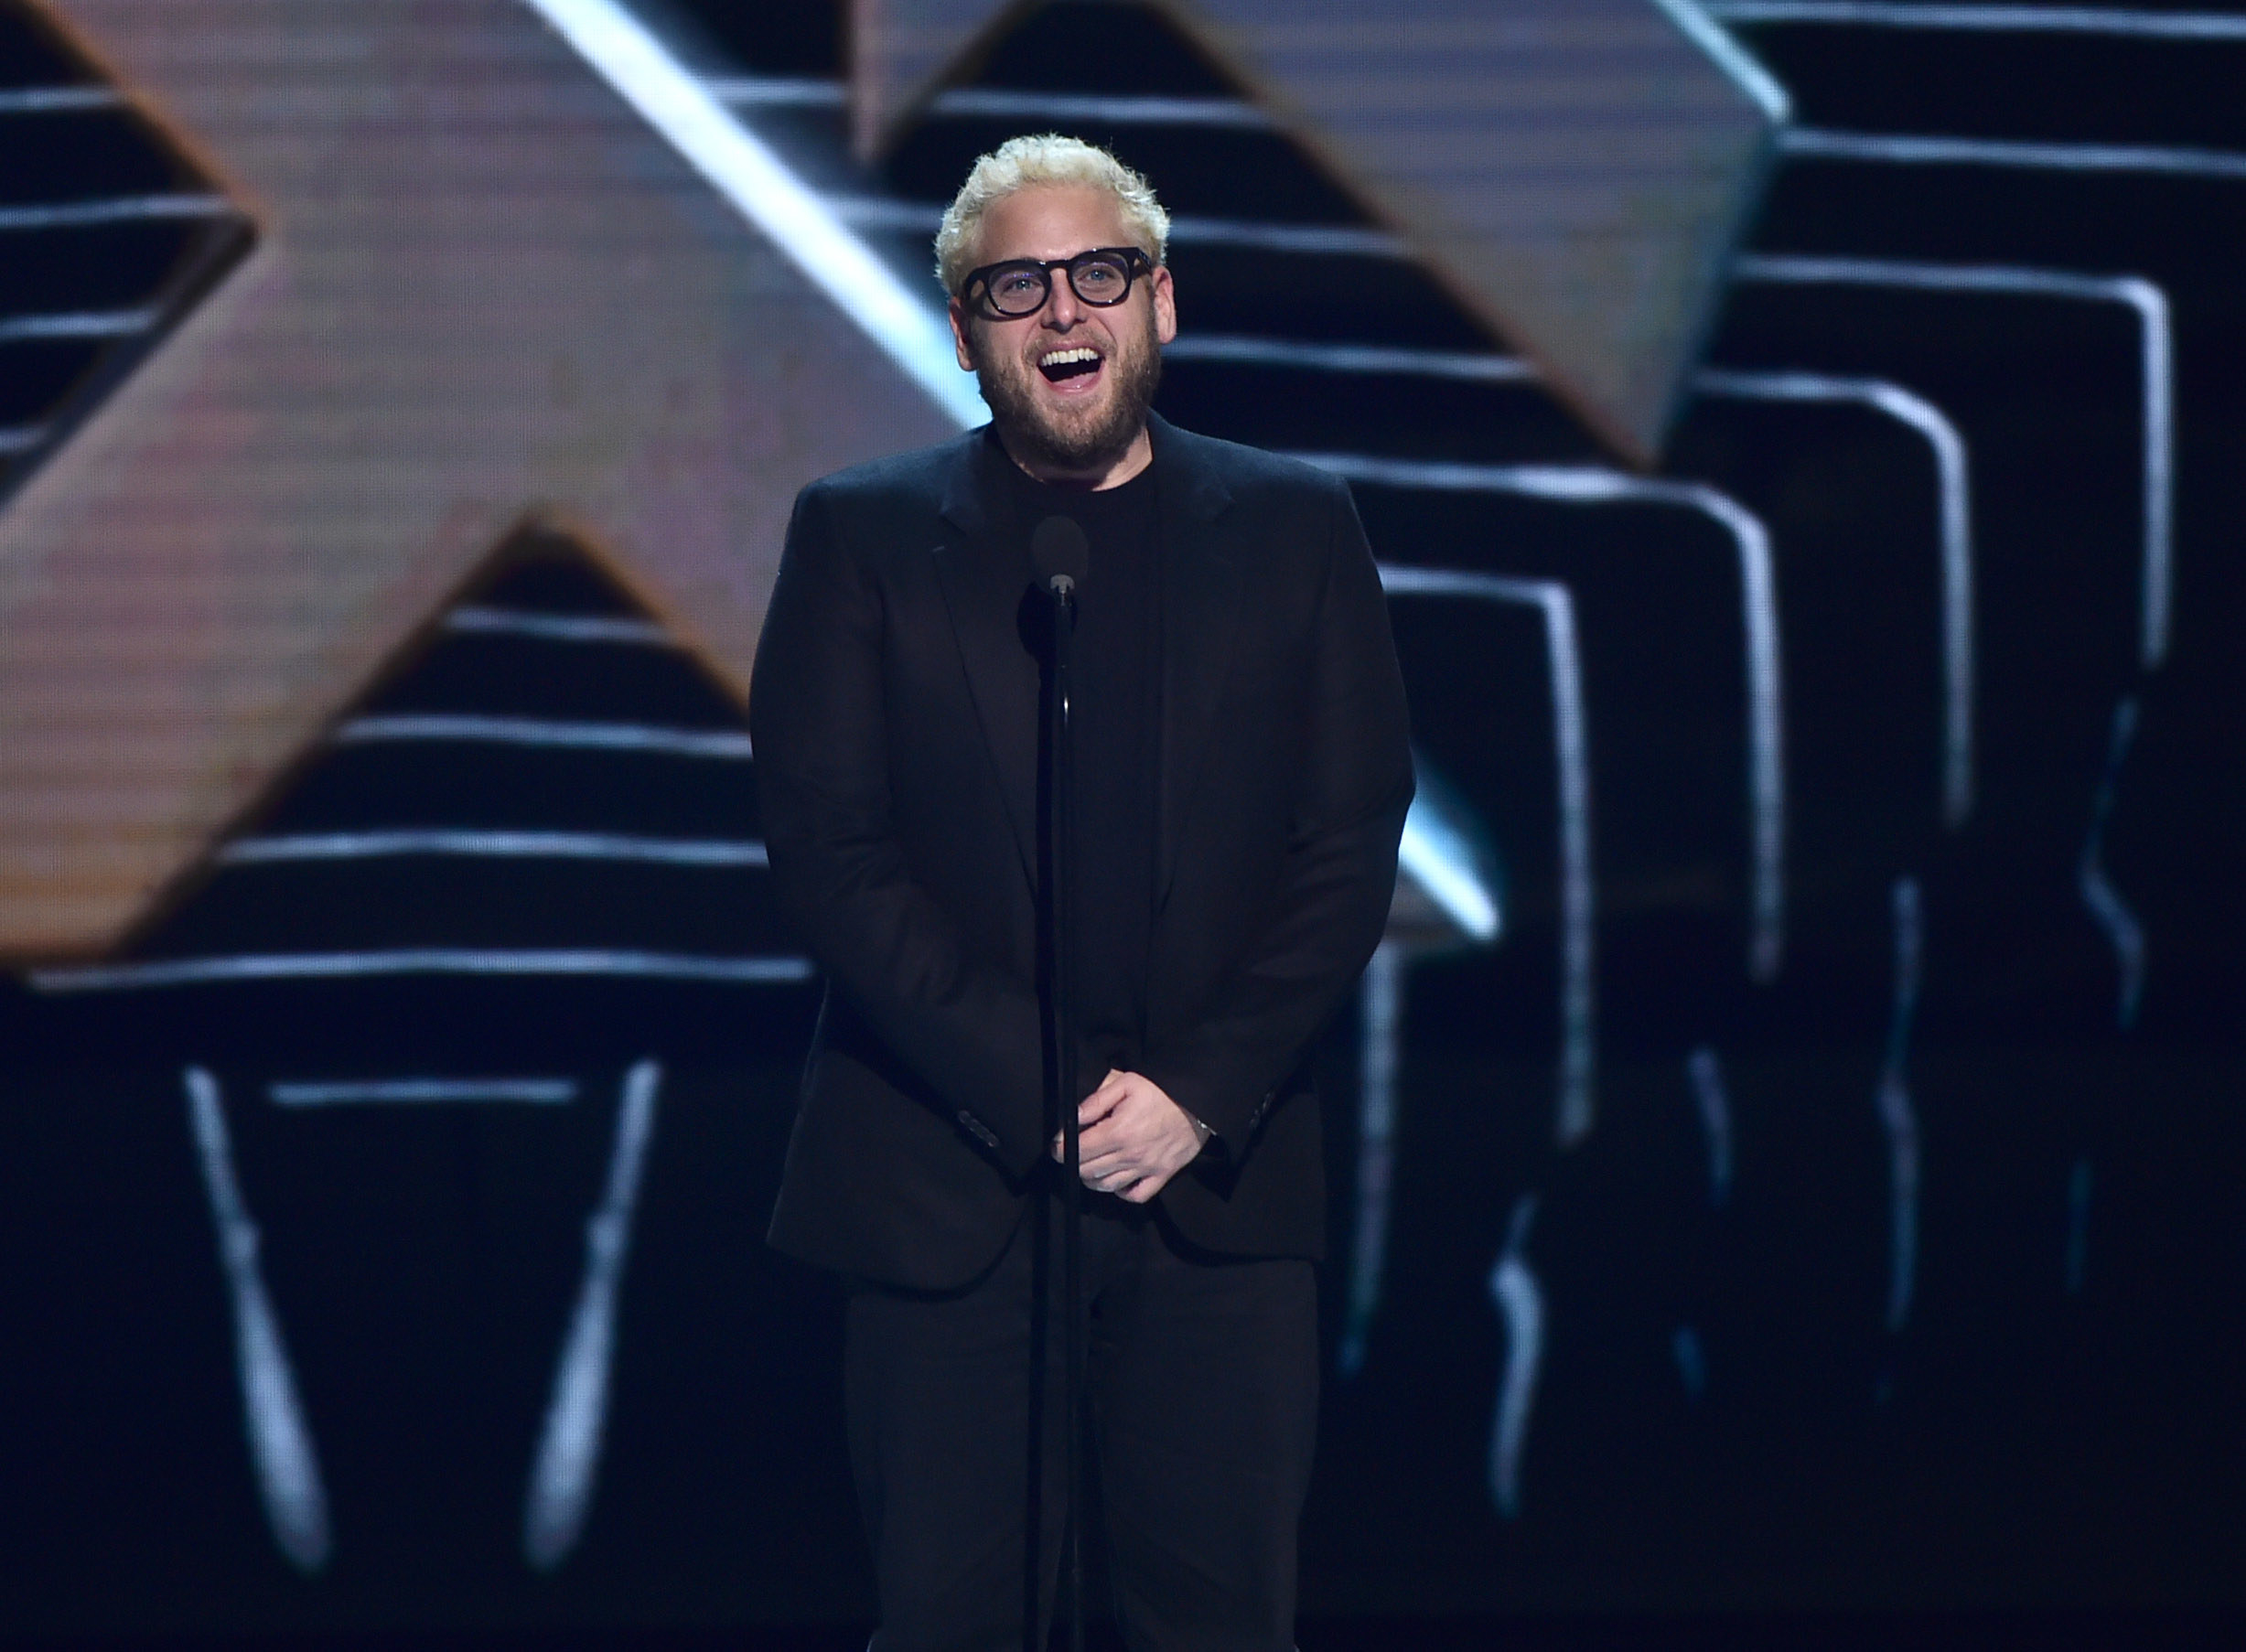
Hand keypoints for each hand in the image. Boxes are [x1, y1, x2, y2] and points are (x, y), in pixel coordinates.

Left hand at [1051, 1069, 1204, 1202]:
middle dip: (1075, 1163)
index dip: (1061, 1149)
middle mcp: (1130, 1155)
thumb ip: (1096, 1101)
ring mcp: (1147, 1168)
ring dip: (1092, 1178)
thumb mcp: (1126, 1084)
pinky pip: (1136, 1195)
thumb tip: (1072, 1117)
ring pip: (1107, 1185)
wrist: (1198, 1104)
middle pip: (1089, 1170)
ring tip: (1089, 1166)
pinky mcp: (1162, 1176)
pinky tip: (1116, 1180)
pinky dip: (1121, 1192)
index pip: (1079, 1149)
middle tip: (1072, 1153)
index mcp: (1118, 1131)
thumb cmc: (1160, 1091)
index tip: (1056, 1146)